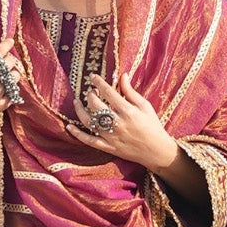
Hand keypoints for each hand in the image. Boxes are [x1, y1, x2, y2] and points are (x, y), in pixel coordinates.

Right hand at [0, 39, 25, 196]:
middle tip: (6, 63)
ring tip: (6, 78)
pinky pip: (14, 92)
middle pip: (10, 62)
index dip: (6, 44)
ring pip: (15, 77)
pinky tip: (4, 90)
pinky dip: (11, 90)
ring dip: (12, 75)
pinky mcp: (1, 105)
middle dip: (10, 60)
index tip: (10, 41)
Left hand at [63, 73, 179, 175]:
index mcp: (128, 111)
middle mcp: (118, 123)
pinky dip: (78, 134)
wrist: (157, 151)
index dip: (99, 82)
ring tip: (77, 102)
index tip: (92, 76)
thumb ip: (131, 92)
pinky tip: (70, 126)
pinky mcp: (108, 147)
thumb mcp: (145, 106)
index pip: (109, 92)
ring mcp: (111, 136)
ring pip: (89, 122)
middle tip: (90, 91)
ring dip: (80, 110)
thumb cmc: (153, 126)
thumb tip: (122, 75)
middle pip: (96, 105)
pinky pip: (89, 140)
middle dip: (90, 95)